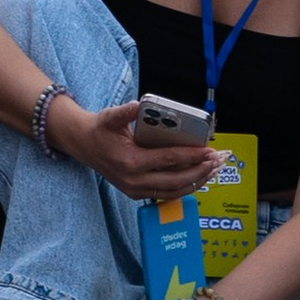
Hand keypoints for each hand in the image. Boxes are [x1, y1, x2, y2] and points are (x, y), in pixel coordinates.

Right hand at [52, 96, 231, 202]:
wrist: (82, 145)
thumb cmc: (99, 129)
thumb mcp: (110, 116)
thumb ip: (126, 112)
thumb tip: (139, 104)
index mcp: (130, 161)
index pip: (168, 160)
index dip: (191, 156)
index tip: (208, 150)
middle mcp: (134, 180)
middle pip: (176, 181)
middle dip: (200, 171)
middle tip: (217, 161)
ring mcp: (135, 190)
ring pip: (173, 192)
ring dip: (196, 183)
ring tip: (213, 171)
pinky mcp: (136, 193)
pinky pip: (166, 195)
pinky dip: (184, 188)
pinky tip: (197, 179)